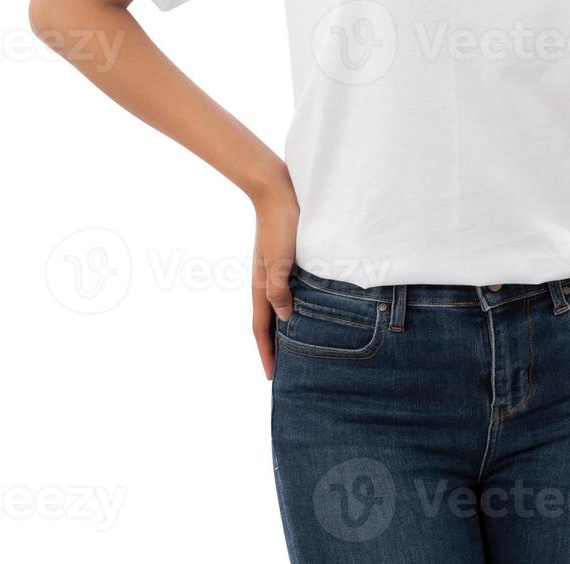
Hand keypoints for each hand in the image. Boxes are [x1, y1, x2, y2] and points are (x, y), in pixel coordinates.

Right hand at [251, 187, 298, 379]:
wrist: (278, 191)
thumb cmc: (281, 225)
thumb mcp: (280, 261)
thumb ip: (280, 290)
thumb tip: (286, 319)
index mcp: (261, 287)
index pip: (262, 329)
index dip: (267, 353)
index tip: (273, 377)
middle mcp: (266, 282)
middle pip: (269, 322)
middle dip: (275, 347)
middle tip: (287, 369)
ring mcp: (275, 272)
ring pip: (280, 308)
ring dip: (286, 328)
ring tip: (299, 347)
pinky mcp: (287, 261)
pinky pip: (289, 292)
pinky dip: (296, 307)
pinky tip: (309, 310)